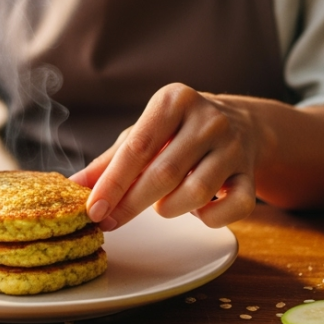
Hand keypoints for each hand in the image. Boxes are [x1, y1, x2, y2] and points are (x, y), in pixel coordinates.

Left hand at [71, 83, 259, 230]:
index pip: (137, 147)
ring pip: (197, 193)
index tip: (93, 209)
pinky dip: (211, 219)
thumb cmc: (178, 132)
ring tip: (161, 206)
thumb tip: (72, 187)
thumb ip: (110, 161)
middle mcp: (208, 120)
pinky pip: (235, 207)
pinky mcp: (251, 173)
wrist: (243, 123)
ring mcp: (234, 146)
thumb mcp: (144, 134)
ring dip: (170, 209)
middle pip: (164, 174)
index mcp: (175, 101)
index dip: (113, 183)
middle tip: (111, 222)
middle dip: (132, 204)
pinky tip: (198, 211)